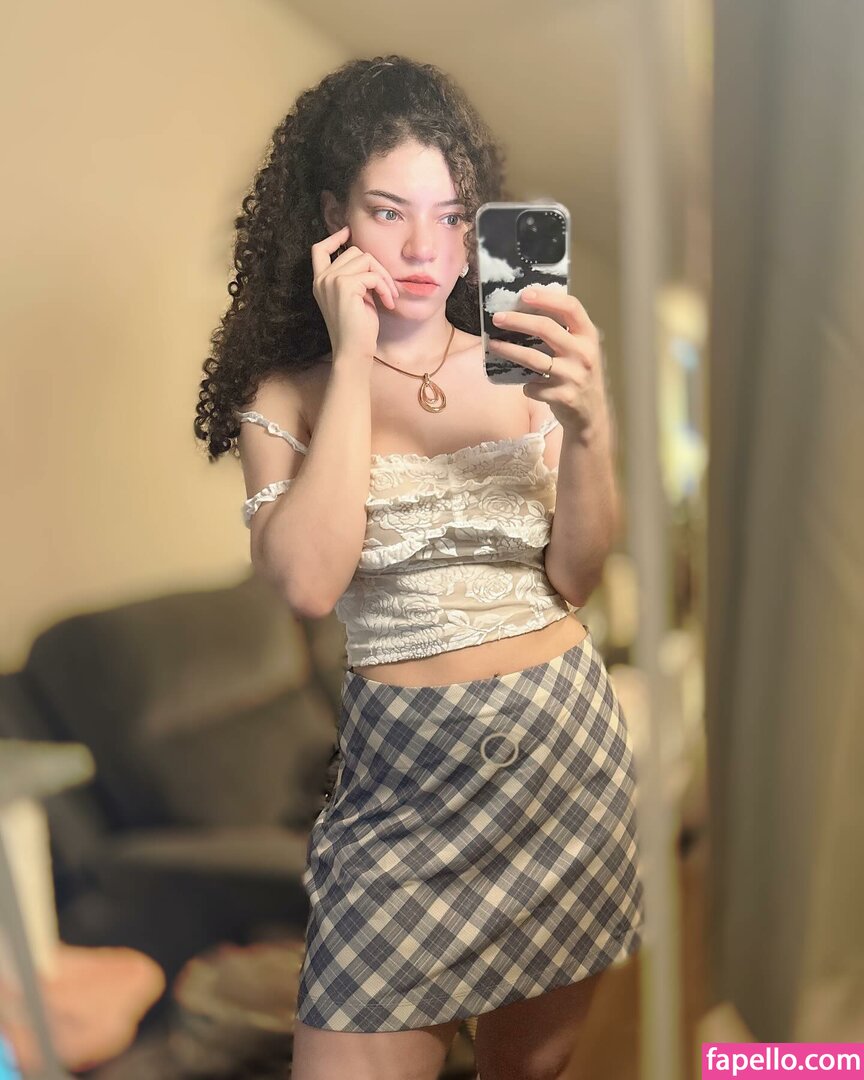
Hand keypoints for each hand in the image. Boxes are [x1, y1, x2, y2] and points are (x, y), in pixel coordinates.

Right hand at [311, 226, 398, 360]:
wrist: (353, 351)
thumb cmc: (357, 329)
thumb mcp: (354, 298)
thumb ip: (354, 278)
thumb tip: (367, 259)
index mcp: (320, 282)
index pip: (319, 249)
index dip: (334, 237)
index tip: (349, 232)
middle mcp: (322, 279)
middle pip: (353, 251)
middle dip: (376, 266)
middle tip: (388, 287)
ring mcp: (331, 280)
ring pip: (365, 259)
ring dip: (383, 276)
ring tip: (390, 296)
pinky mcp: (345, 286)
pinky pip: (373, 275)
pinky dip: (385, 287)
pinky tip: (389, 303)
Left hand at [489, 286, 609, 439]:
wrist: (592, 414)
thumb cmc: (579, 374)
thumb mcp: (580, 349)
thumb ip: (563, 331)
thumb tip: (526, 309)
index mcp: (588, 336)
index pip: (571, 307)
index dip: (547, 298)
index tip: (524, 294)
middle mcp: (583, 353)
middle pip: (546, 329)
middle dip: (518, 321)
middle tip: (497, 318)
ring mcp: (574, 376)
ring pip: (533, 359)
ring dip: (509, 350)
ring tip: (492, 344)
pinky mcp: (563, 396)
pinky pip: (533, 386)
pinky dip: (525, 384)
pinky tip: (524, 383)